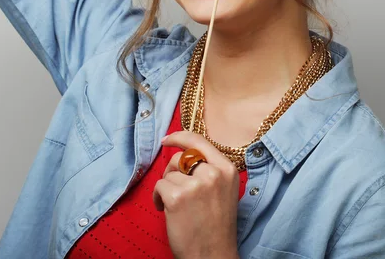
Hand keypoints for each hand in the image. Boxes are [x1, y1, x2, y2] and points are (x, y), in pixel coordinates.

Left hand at [154, 130, 239, 258]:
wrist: (213, 255)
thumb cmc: (216, 225)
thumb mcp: (224, 189)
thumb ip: (210, 168)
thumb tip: (185, 152)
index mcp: (227, 168)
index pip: (200, 140)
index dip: (180, 137)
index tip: (167, 139)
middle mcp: (213, 172)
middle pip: (181, 157)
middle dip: (172, 170)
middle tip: (174, 187)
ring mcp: (196, 184)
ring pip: (169, 173)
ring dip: (166, 187)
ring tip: (173, 205)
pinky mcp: (178, 196)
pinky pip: (159, 186)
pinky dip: (157, 198)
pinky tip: (164, 210)